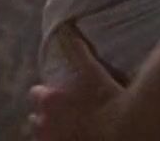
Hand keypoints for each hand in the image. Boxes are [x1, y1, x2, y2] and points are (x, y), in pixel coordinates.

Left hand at [28, 20, 124, 140]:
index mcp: (49, 100)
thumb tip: (68, 29)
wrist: (123, 129)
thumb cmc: (108, 98)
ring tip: (69, 131)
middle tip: (65, 115)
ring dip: (51, 133)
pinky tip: (74, 137)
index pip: (36, 94)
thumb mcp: (93, 71)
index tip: (58, 95)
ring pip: (42, 137)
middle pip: (35, 120)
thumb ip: (78, 50)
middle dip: (46, 116)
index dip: (47, 94)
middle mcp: (44, 123)